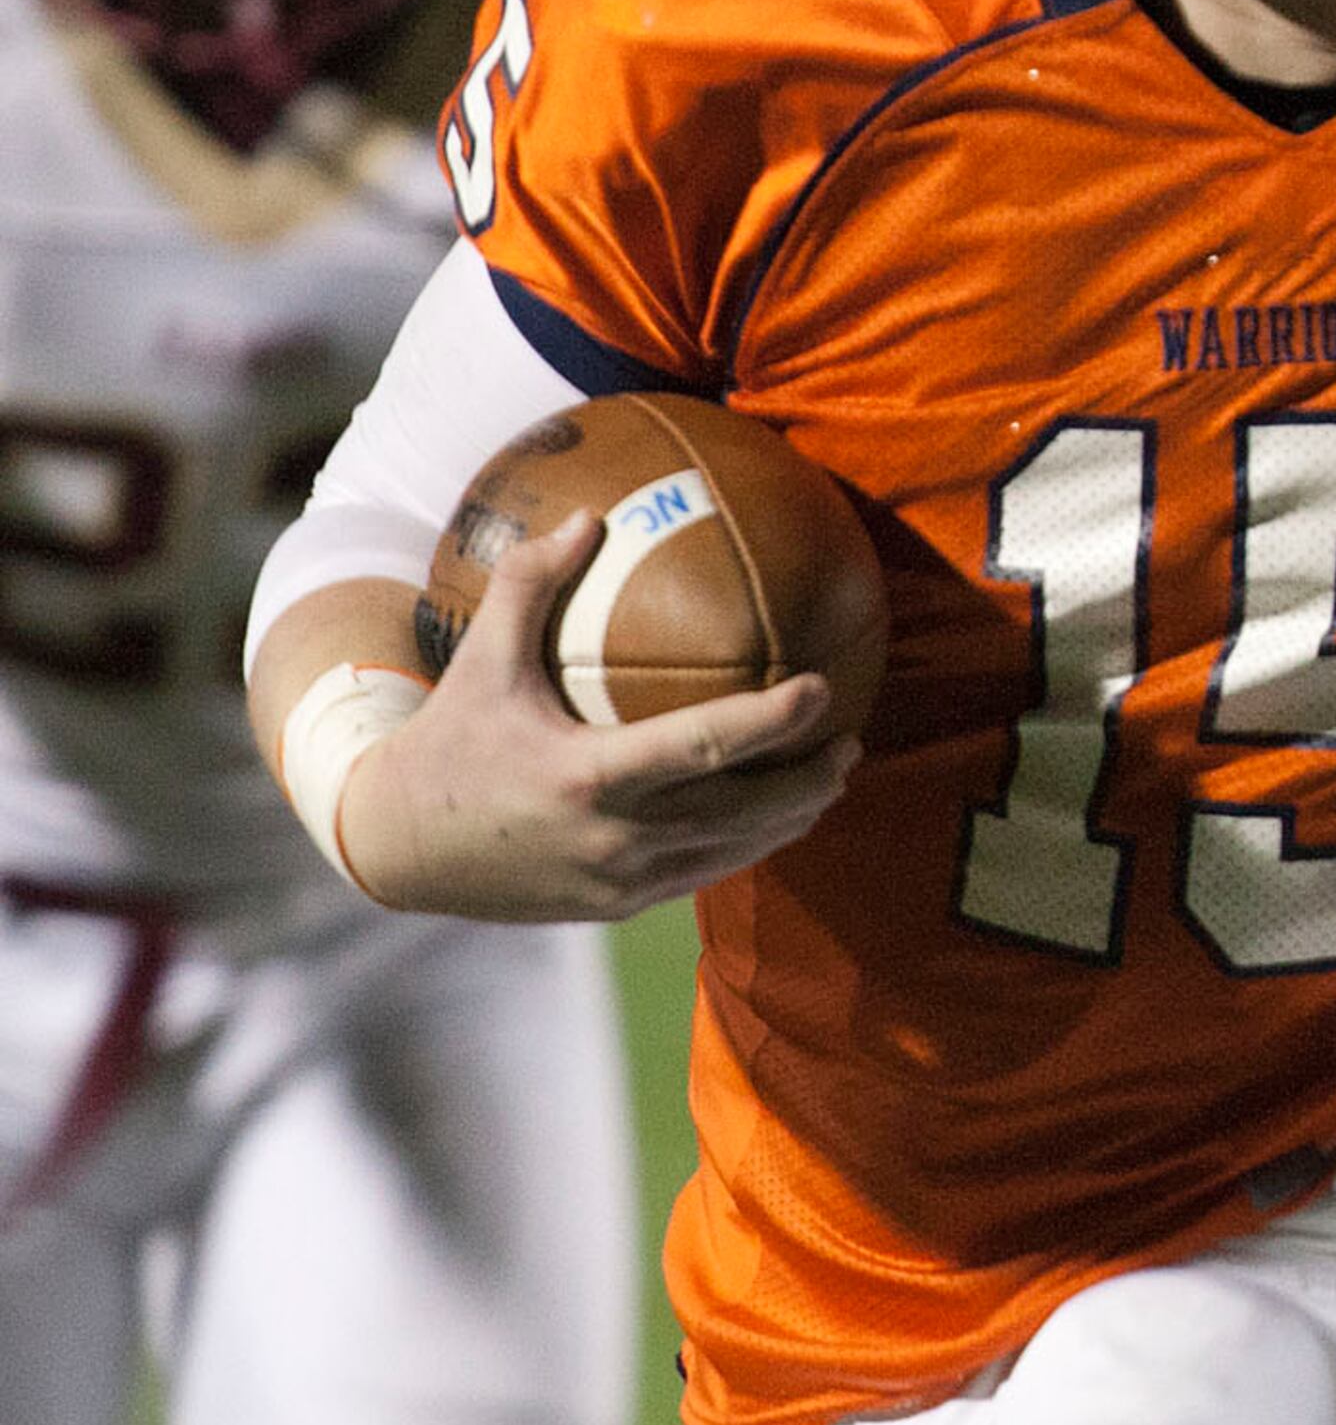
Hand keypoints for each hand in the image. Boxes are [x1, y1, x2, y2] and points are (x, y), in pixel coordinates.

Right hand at [337, 512, 857, 920]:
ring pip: (735, 852)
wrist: (397, 848)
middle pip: (745, 812)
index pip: (706, 747)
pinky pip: (703, 873)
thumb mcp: (482, 659)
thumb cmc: (449, 741)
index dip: (775, 721)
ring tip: (832, 775)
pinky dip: (746, 844)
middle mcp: (613, 838)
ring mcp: (621, 882)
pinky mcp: (619, 908)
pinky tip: (774, 813)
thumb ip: (531, 584)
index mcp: (587, 777)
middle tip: (850, 738)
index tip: (823, 690)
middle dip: (811, 779)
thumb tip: (591, 517)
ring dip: (792, 816)